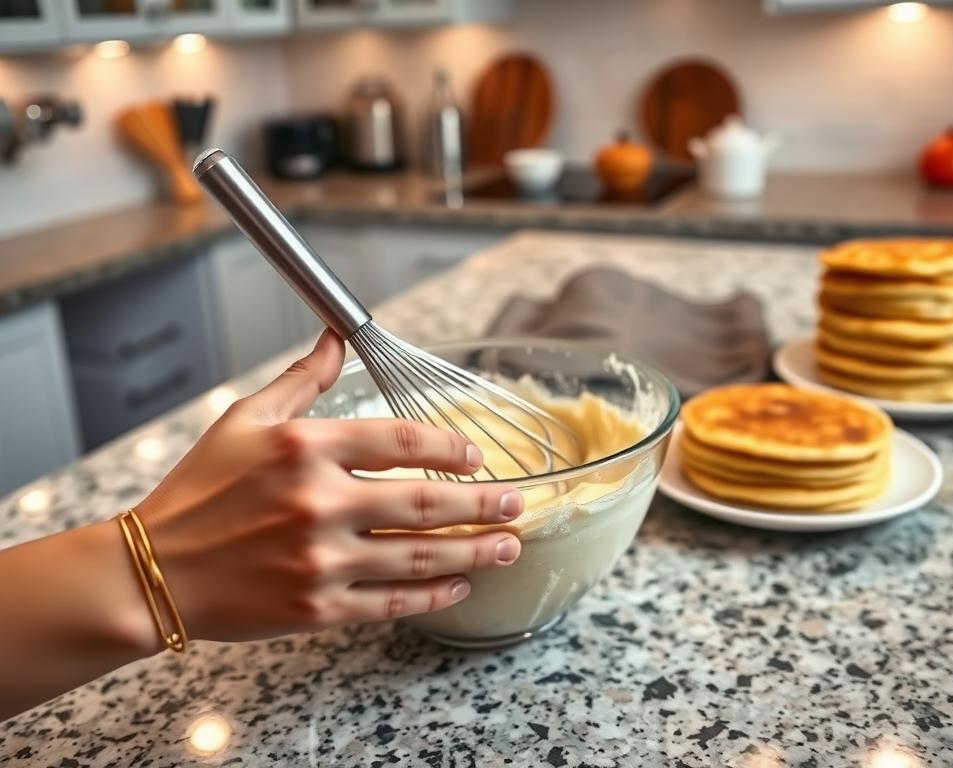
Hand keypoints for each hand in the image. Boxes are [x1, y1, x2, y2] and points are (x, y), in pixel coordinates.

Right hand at [133, 329, 523, 644]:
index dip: (447, 447)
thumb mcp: (245, 419)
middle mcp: (318, 503)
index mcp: (304, 449)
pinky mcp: (318, 608)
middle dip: (482, 504)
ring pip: (419, 556)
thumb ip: (301, 379)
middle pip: (425, 502)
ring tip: (508, 544)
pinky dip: (432, 595)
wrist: (155, 570)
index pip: (399, 440)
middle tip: (515, 503)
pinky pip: (391, 602)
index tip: (474, 455)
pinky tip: (461, 585)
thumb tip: (336, 336)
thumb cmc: (200, 489)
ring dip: (474, 550)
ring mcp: (321, 560)